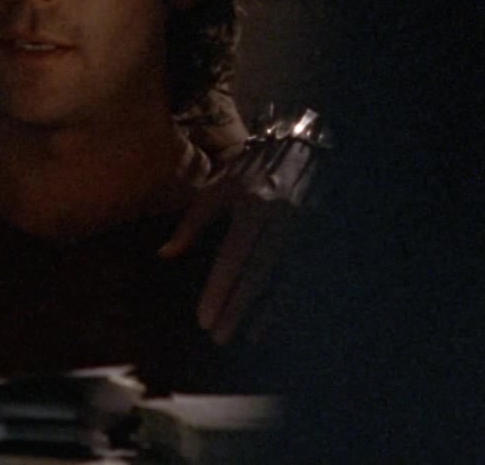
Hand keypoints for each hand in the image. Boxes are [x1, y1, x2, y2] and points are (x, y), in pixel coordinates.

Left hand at [160, 133, 321, 344]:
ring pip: (285, 280)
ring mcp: (305, 230)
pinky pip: (303, 275)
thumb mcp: (218, 187)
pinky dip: (289, 299)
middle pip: (258, 276)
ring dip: (266, 312)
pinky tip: (275, 317)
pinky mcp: (319, 236)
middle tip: (220, 337)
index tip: (204, 320)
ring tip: (248, 337)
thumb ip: (192, 222)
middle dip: (238, 310)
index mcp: (252, 208)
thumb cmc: (250, 169)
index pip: (233, 260)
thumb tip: (165, 254)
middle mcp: (281, 222)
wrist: (302, 146)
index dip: (219, 292)